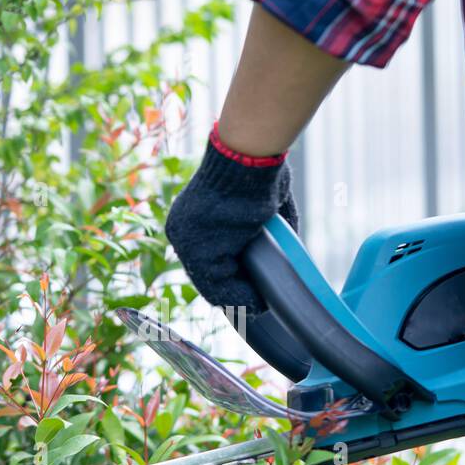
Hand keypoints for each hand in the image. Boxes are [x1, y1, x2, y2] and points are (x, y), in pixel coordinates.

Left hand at [164, 136, 297, 313]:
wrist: (247, 158)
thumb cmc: (258, 172)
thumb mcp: (256, 204)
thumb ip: (261, 228)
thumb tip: (282, 248)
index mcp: (191, 218)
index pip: (207, 254)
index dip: (230, 274)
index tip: (249, 288)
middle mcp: (182, 232)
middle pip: (207, 272)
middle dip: (233, 290)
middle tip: (255, 303)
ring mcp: (186, 244)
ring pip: (212, 283)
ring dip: (238, 299)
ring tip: (259, 306)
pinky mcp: (199, 254)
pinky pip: (218, 287)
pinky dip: (239, 299)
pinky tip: (257, 303)